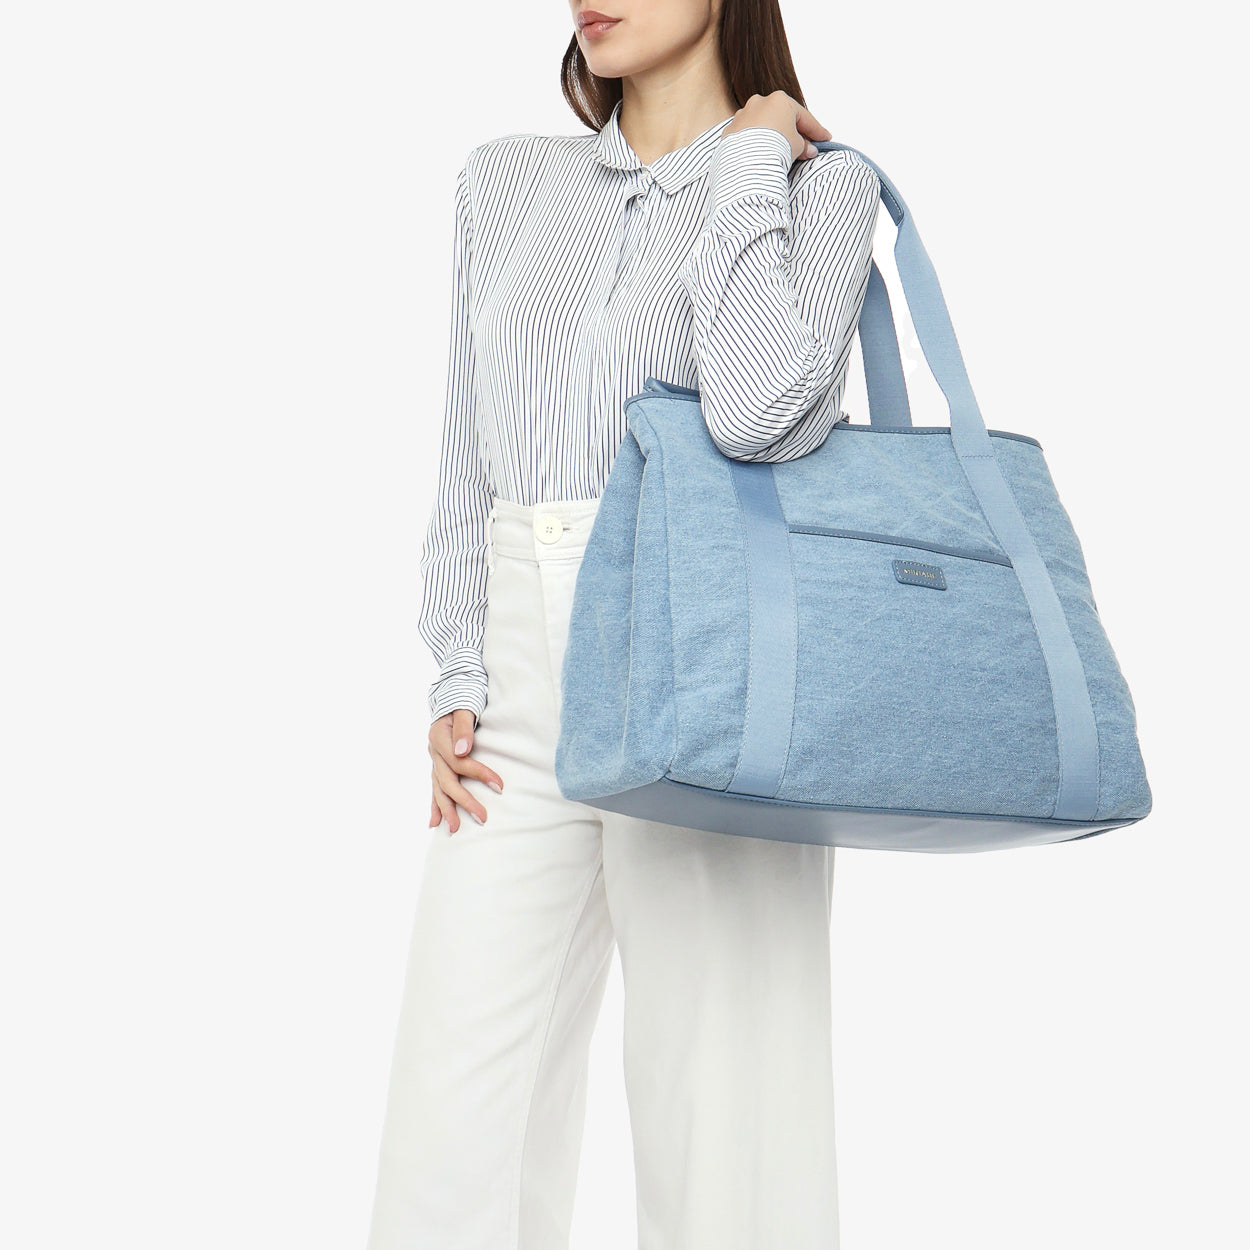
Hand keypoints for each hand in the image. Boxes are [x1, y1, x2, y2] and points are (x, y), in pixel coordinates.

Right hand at [428, 708, 503, 833]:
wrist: (452, 691)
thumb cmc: (463, 697)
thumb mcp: (465, 705)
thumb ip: (464, 726)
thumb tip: (463, 750)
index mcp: (439, 736)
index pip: (459, 762)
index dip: (479, 774)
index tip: (500, 786)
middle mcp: (433, 750)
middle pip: (448, 780)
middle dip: (465, 801)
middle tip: (483, 818)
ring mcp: (434, 759)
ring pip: (438, 788)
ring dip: (447, 809)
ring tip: (455, 829)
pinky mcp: (437, 764)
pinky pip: (434, 787)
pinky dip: (435, 804)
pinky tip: (434, 822)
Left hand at [720, 90, 831, 161]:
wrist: (748, 162)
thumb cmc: (776, 148)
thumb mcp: (796, 147)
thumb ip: (804, 146)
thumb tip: (809, 150)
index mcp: (780, 100)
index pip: (804, 117)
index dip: (817, 130)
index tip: (825, 139)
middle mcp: (759, 102)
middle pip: (781, 119)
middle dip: (792, 132)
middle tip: (804, 146)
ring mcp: (743, 115)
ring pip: (762, 126)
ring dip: (772, 137)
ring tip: (779, 152)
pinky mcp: (730, 131)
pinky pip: (748, 137)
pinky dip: (755, 144)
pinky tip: (760, 154)